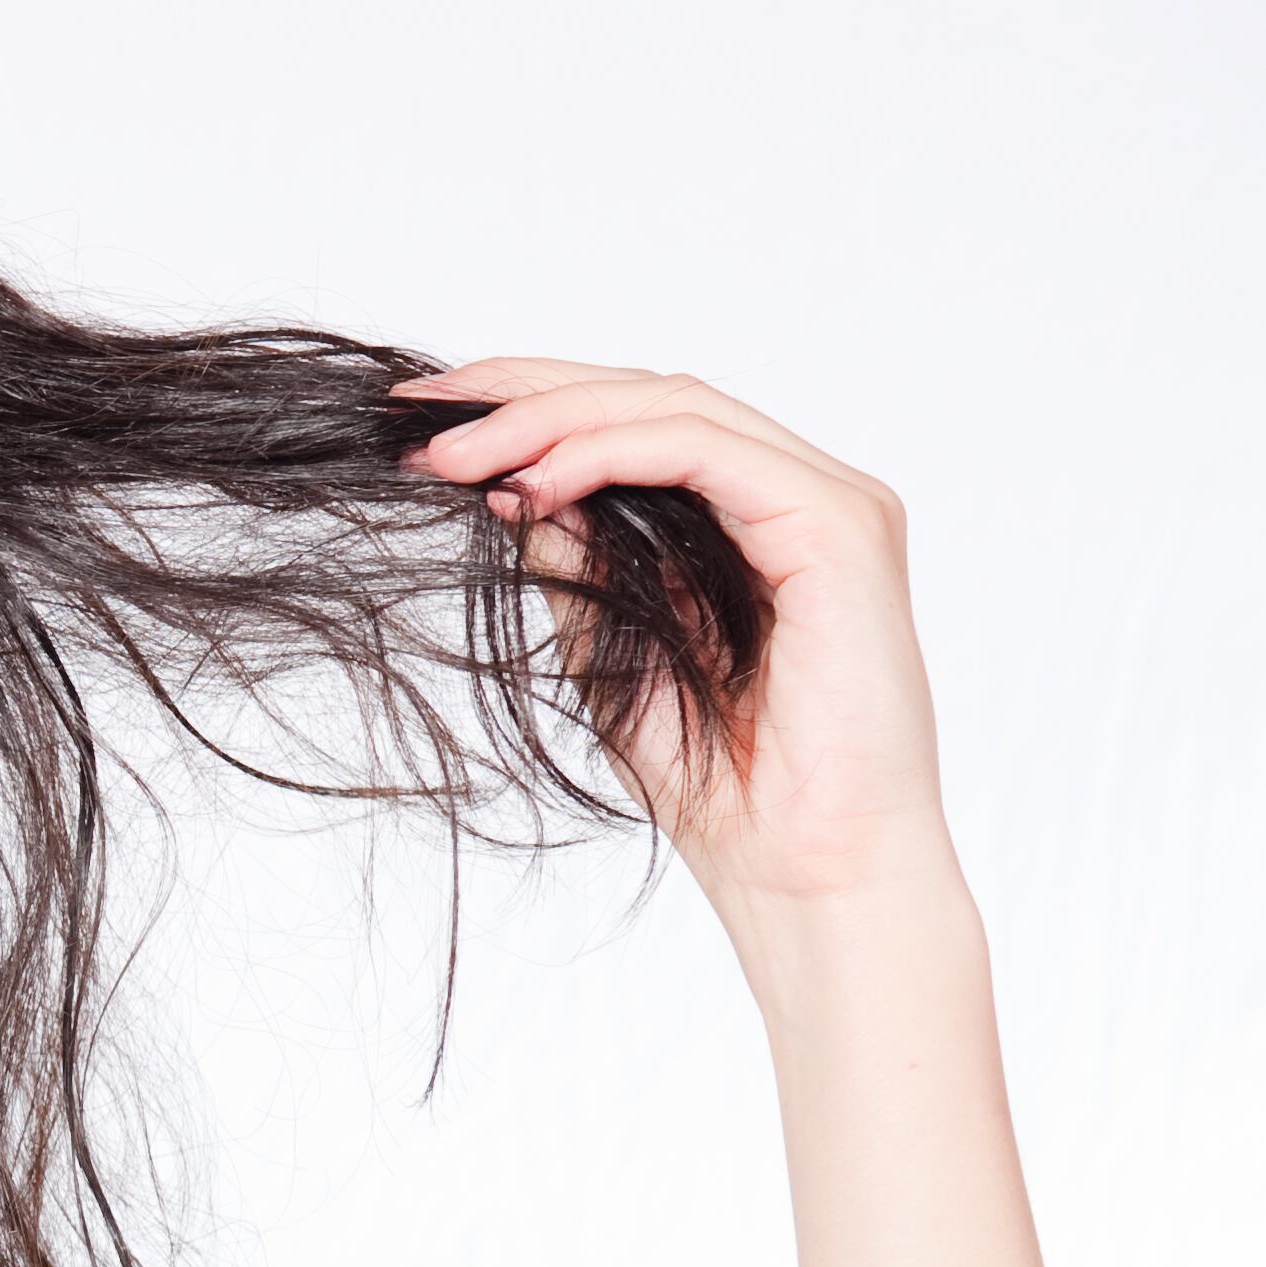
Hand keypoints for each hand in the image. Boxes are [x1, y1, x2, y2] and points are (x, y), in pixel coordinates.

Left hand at [396, 360, 952, 917]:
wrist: (805, 871)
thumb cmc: (718, 781)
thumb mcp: (606, 651)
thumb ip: (573, 564)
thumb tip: (504, 488)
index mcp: (746, 520)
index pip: (634, 422)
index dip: (529, 404)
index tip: (426, 421)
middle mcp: (794, 493)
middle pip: (650, 396)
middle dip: (526, 395)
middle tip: (424, 418)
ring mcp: (827, 502)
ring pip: (676, 407)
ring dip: (553, 419)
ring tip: (460, 455)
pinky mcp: (841, 525)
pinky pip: (708, 452)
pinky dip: (614, 452)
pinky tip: (536, 482)